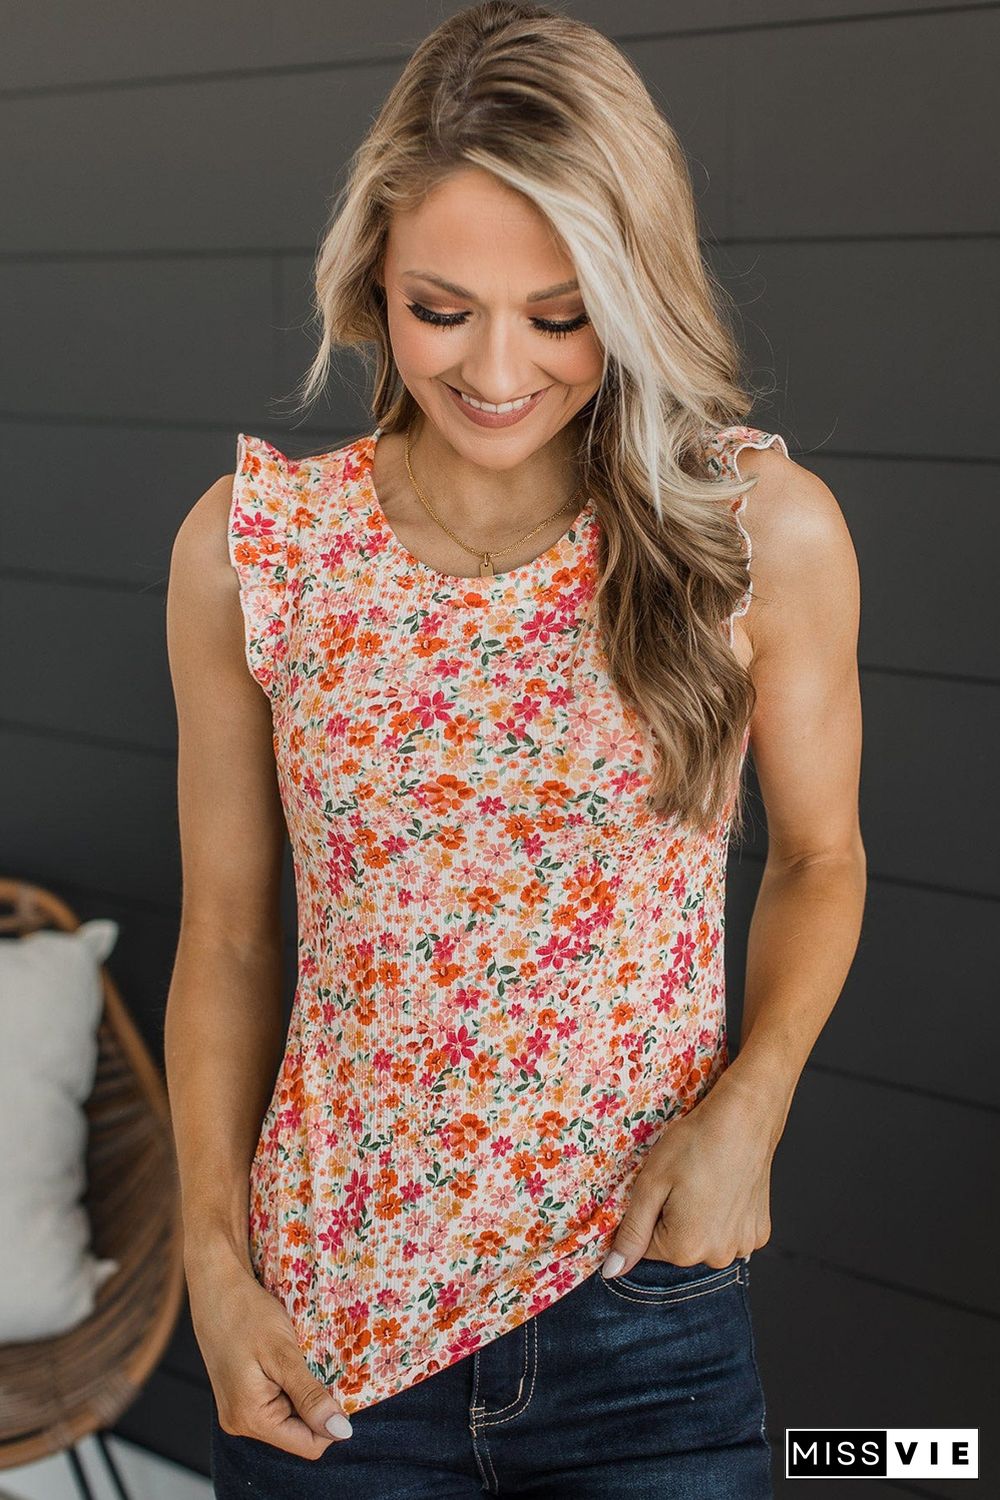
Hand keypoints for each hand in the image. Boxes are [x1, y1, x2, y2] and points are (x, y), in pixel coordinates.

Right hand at [187, 1253, 353, 1457]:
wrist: (216, 1286)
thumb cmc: (246, 1314)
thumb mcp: (283, 1354)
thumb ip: (309, 1396)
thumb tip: (340, 1432)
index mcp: (251, 1419)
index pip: (308, 1445)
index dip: (332, 1421)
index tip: (341, 1386)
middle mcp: (241, 1423)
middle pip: (299, 1432)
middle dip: (317, 1404)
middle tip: (319, 1365)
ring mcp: (239, 1410)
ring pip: (290, 1416)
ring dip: (304, 1392)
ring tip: (302, 1360)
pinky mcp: (241, 1395)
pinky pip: (277, 1402)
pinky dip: (291, 1384)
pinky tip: (291, 1359)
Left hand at [601, 1068, 783, 1277]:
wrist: (745, 1119)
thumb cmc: (695, 1143)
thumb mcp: (651, 1183)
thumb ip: (631, 1231)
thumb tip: (612, 1272)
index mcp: (685, 1248)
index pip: (646, 1246)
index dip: (648, 1212)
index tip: (661, 1186)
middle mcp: (717, 1257)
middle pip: (677, 1246)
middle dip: (672, 1218)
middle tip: (683, 1181)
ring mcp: (743, 1247)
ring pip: (704, 1240)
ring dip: (699, 1219)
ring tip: (706, 1182)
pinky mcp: (760, 1233)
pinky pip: (729, 1234)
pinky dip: (724, 1217)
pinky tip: (725, 1188)